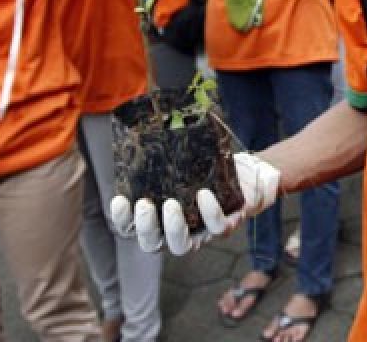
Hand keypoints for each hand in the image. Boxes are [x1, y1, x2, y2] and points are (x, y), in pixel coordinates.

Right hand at [108, 152, 279, 254]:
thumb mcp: (184, 160)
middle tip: (144, 205)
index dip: (122, 220)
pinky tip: (204, 195)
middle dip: (145, 227)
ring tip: (170, 205)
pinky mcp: (227, 225)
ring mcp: (202, 232)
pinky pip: (217, 227)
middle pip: (153, 244)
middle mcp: (179, 230)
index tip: (119, 200)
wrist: (247, 174)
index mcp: (161, 218)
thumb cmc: (208, 167)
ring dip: (174, 228)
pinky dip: (209, 213)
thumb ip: (166, 151)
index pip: (132, 228)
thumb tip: (147, 120)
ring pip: (182, 246)